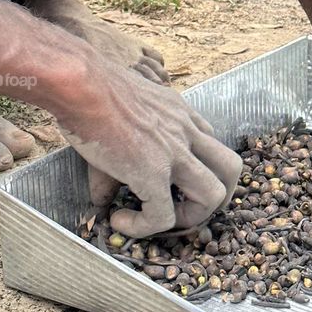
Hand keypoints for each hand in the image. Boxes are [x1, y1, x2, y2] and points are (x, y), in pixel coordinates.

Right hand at [56, 62, 242, 236]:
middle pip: (231, 168)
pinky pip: (163, 217)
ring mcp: (173, 152)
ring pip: (213, 195)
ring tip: (158, 220)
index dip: (197, 169)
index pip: (210, 144)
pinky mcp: (151, 172)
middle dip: (217, 197)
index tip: (169, 183)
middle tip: (184, 209)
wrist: (80, 83)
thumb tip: (100, 201)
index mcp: (180, 114)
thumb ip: (118, 159)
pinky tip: (119, 220)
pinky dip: (142, 228)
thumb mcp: (118, 119)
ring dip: (190, 217)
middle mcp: (185, 131)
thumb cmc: (90, 90)